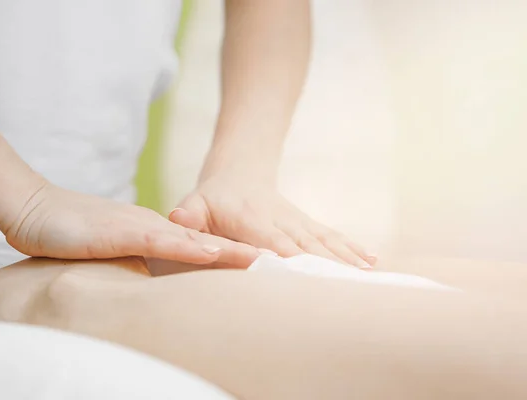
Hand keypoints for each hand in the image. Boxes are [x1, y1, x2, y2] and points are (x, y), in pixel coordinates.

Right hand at [0, 182, 259, 267]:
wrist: (32, 208)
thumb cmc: (66, 232)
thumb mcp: (108, 251)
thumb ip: (134, 261)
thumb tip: (154, 282)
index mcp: (153, 235)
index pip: (200, 250)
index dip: (232, 259)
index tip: (264, 271)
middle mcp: (154, 228)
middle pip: (207, 244)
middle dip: (244, 255)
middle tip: (283, 266)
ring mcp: (140, 228)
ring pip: (195, 242)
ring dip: (230, 252)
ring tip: (267, 262)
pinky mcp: (122, 232)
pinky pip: (163, 241)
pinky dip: (191, 248)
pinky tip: (215, 253)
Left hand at [169, 176, 375, 268]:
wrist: (238, 173)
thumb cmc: (212, 199)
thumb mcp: (194, 203)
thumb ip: (187, 214)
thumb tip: (178, 219)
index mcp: (252, 218)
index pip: (273, 242)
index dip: (290, 258)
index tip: (308, 277)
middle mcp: (280, 219)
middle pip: (307, 245)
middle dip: (328, 267)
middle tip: (350, 289)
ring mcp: (297, 221)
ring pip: (325, 241)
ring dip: (347, 259)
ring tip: (371, 277)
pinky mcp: (307, 224)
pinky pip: (331, 236)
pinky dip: (352, 248)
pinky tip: (373, 262)